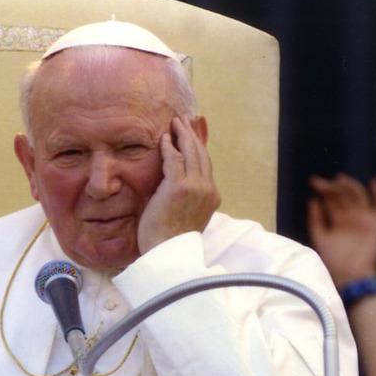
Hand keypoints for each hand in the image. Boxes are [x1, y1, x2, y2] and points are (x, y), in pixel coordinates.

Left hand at [137, 116, 219, 253]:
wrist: (167, 254)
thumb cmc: (169, 241)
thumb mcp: (184, 215)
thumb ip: (184, 198)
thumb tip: (173, 188)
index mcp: (211, 197)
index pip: (206, 166)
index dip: (199, 149)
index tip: (192, 137)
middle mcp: (208, 189)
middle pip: (201, 155)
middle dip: (192, 136)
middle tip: (184, 122)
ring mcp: (195, 187)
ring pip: (191, 153)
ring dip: (182, 135)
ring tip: (175, 123)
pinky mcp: (179, 187)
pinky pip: (174, 159)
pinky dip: (169, 147)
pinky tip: (164, 138)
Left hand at [306, 173, 375, 288]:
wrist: (351, 276)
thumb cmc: (334, 260)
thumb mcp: (320, 238)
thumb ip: (316, 220)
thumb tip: (313, 200)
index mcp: (338, 220)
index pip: (332, 200)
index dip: (323, 189)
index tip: (313, 181)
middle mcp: (352, 217)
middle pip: (344, 195)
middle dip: (333, 186)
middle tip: (321, 181)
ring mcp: (365, 219)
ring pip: (359, 196)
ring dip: (350, 186)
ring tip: (339, 179)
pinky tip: (373, 183)